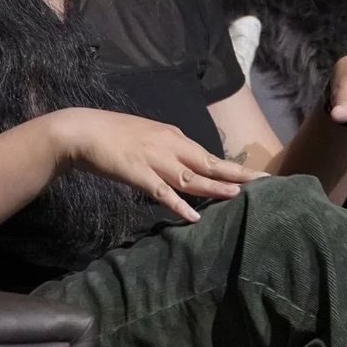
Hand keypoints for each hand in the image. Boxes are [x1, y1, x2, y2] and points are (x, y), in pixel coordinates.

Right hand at [49, 109, 262, 222]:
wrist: (83, 131)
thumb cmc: (113, 134)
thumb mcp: (147, 136)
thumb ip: (167, 148)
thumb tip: (184, 162)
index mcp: (172, 136)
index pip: (207, 154)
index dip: (232, 166)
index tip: (255, 175)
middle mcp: (169, 146)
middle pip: (208, 162)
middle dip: (236, 174)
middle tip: (263, 182)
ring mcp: (154, 160)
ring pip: (190, 177)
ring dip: (215, 187)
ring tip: (238, 195)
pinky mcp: (137, 174)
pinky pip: (162, 192)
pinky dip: (178, 204)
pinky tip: (194, 215)